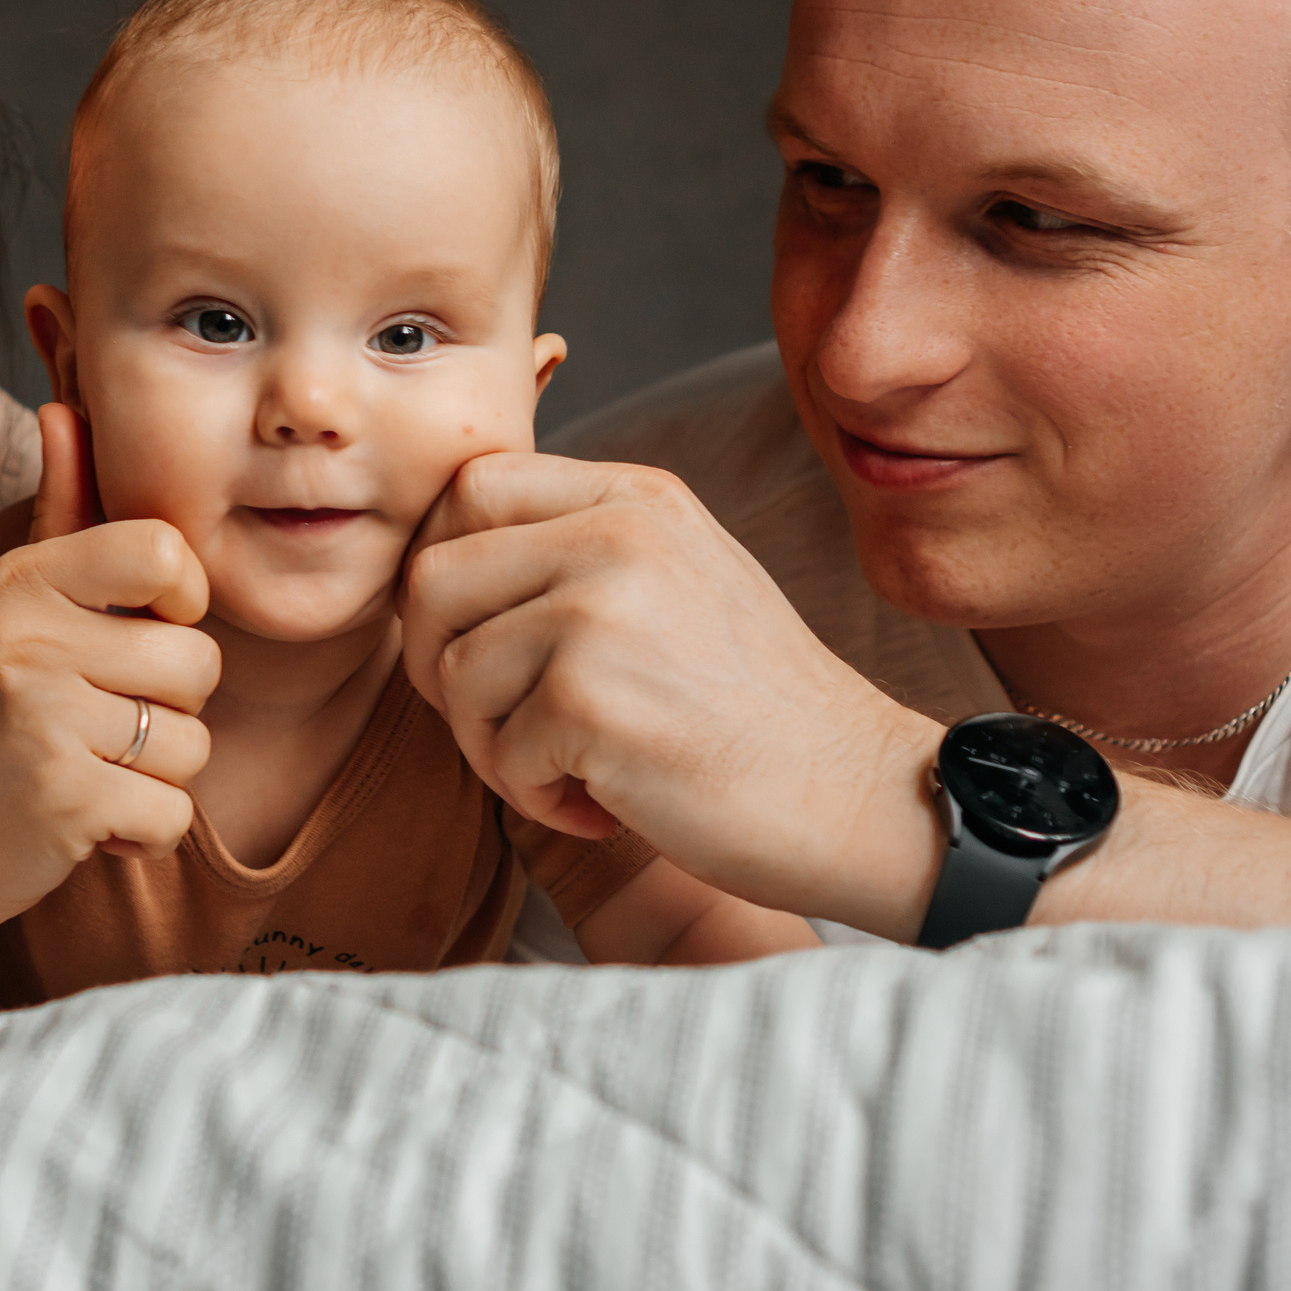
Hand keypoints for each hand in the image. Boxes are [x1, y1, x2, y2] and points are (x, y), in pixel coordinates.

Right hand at [0, 404, 219, 928]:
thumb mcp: (14, 606)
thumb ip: (60, 516)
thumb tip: (63, 407)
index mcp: (26, 581)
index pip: (166, 552)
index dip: (183, 602)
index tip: (143, 631)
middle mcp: (30, 637)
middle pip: (198, 662)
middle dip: (168, 711)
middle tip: (97, 728)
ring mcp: (45, 718)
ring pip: (193, 744)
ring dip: (154, 777)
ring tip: (86, 772)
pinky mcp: (65, 798)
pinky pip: (172, 813)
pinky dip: (138, 833)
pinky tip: (84, 822)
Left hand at [399, 451, 945, 931]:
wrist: (858, 794)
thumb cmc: (752, 706)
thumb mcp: (676, 576)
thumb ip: (575, 547)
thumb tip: (433, 559)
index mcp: (633, 497)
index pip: (468, 487)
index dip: (442, 566)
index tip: (476, 635)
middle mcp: (614, 536)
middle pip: (431, 579)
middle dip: (441, 666)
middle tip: (504, 722)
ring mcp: (601, 613)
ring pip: (452, 672)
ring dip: (491, 745)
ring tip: (568, 768)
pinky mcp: (592, 701)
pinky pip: (498, 752)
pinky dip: (536, 798)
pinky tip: (603, 803)